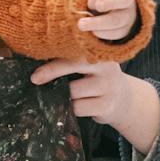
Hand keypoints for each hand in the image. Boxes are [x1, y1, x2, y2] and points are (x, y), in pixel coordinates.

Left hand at [30, 63, 159, 151]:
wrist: (123, 100)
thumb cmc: (97, 80)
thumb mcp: (91, 65)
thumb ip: (73, 60)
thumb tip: (39, 62)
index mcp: (100, 53)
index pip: (75, 52)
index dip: (55, 59)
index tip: (36, 70)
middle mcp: (107, 68)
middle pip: (73, 65)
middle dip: (51, 73)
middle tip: (35, 79)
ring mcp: (109, 87)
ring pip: (72, 92)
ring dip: (61, 95)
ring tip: (62, 95)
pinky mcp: (107, 106)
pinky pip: (78, 108)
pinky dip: (70, 108)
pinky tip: (73, 106)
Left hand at [77, 0, 136, 42]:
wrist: (107, 12)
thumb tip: (91, 1)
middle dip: (110, 2)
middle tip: (97, 6)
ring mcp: (127, 15)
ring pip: (117, 20)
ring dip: (98, 23)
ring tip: (81, 24)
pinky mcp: (124, 30)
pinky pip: (114, 33)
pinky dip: (101, 32)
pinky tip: (91, 31)